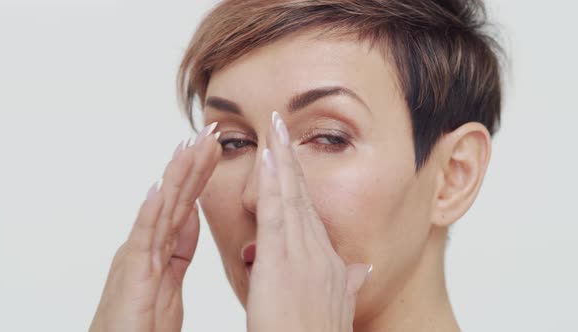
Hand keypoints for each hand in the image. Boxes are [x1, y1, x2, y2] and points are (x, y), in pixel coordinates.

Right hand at [89, 123, 221, 331]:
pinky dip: (151, 210)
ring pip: (161, 208)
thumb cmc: (139, 325)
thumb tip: (191, 217)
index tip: (216, 148)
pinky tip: (160, 186)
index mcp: (162, 248)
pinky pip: (143, 237)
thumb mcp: (169, 281)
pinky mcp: (131, 273)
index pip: (185, 202)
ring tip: (188, 145)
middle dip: (192, 163)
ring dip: (175, 175)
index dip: (201, 174)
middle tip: (209, 132)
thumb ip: (178, 248)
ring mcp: (138, 256)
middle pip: (175, 197)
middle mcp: (148, 245)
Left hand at [246, 112, 371, 331]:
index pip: (312, 211)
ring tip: (277, 125)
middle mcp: (320, 251)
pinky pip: (278, 211)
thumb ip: (348, 283)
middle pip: (304, 195)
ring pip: (292, 195)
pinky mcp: (282, 259)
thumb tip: (360, 269)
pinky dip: (274, 181)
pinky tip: (270, 155)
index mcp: (329, 261)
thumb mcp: (339, 306)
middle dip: (293, 159)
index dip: (302, 181)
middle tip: (283, 124)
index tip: (293, 156)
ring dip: (284, 158)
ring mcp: (303, 253)